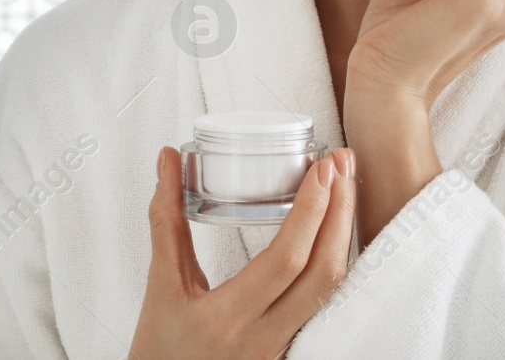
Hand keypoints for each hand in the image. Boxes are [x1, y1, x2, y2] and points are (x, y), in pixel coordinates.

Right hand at [129, 146, 356, 359]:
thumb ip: (167, 220)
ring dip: (343, 234)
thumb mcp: (160, 284)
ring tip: (344, 187)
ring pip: (332, 289)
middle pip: (323, 273)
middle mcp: (263, 337)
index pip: (285, 260)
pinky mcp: (292, 348)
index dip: (310, 211)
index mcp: (227, 317)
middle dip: (340, 212)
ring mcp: (283, 347)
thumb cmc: (160, 347)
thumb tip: (168, 162)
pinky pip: (325, 302)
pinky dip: (335, 260)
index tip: (319, 169)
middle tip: (341, 164)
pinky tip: (335, 231)